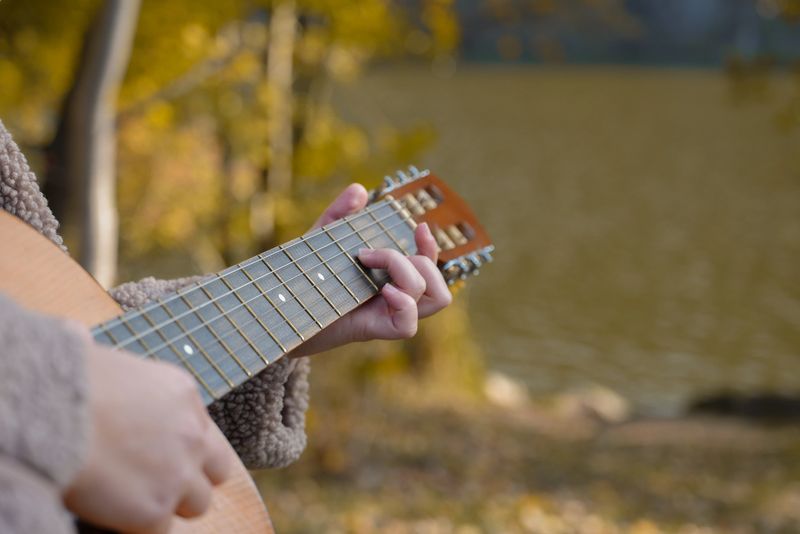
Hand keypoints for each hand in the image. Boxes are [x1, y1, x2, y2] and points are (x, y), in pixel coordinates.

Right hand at [64, 327, 232, 533]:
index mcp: (183, 394)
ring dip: (171, 505)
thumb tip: (101, 363)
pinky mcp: (155, 509)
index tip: (167, 456)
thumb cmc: (68, 380)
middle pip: (216, 471)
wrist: (52, 410)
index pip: (206, 432)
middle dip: (192, 480)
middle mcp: (192, 433)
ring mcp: (179, 473)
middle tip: (159, 484)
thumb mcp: (117, 368)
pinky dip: (141, 526)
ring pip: (197, 504)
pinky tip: (117, 513)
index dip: (187, 449)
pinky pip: (161, 530)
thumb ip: (133, 388)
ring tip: (136, 500)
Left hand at [292, 184, 451, 355]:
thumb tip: (359, 190)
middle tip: (368, 253)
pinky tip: (382, 291)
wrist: (278, 310)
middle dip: (418, 258)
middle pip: (439, 285)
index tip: (418, 225)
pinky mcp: (373, 330)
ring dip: (410, 275)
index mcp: (390, 280)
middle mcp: (394, 301)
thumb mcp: (320, 240)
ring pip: (435, 300)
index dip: (432, 247)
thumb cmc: (301, 277)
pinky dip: (403, 303)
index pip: (429, 268)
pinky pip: (408, 325)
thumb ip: (339, 215)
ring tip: (371, 267)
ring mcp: (386, 316)